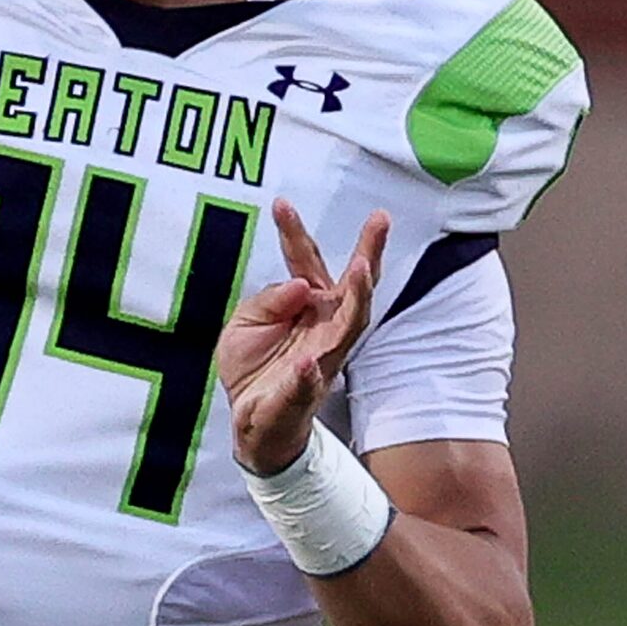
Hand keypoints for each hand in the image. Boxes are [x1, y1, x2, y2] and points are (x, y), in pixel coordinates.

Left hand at [216, 200, 389, 475]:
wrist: (250, 420)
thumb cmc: (254, 366)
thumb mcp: (245, 321)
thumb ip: (269, 300)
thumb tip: (301, 285)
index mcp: (307, 303)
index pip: (305, 262)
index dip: (295, 233)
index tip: (282, 204)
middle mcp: (323, 325)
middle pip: (353, 285)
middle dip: (369, 251)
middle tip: (381, 219)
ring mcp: (321, 357)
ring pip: (350, 325)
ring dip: (358, 297)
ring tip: (363, 268)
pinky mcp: (305, 392)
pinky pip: (309, 381)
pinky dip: (308, 373)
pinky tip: (307, 360)